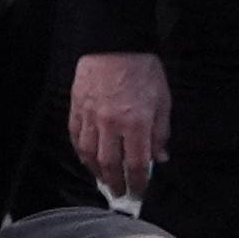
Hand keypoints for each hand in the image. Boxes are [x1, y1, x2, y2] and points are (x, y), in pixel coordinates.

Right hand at [68, 52, 168, 207]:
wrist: (114, 44)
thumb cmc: (142, 70)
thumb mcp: (163, 100)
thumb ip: (161, 132)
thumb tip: (160, 156)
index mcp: (136, 124)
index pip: (136, 164)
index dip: (138, 183)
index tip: (139, 193)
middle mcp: (110, 125)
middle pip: (110, 164)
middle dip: (116, 183)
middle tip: (120, 193)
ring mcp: (90, 117)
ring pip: (89, 154)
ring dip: (96, 171)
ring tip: (103, 180)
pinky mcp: (76, 108)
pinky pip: (75, 136)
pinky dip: (80, 151)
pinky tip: (85, 158)